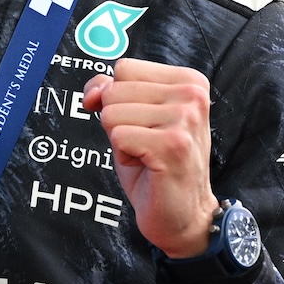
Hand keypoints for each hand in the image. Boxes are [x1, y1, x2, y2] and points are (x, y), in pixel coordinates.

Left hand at [82, 59, 216, 256]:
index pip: (124, 68)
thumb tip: (92, 93)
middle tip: (145, 144)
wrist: (182, 214)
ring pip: (112, 114)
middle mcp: (192, 94)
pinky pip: (118, 137)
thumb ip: (111, 92)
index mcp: (189, 81)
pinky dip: (123, 156)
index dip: (116, 97)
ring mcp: (185, 118)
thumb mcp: (134, 119)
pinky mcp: (172, 144)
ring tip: (147, 155)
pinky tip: (147, 166)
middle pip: (115, 90)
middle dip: (118, 122)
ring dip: (121, 141)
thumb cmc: (156, 166)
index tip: (139, 122)